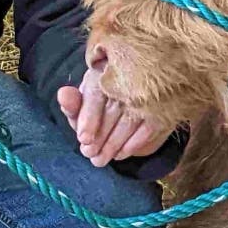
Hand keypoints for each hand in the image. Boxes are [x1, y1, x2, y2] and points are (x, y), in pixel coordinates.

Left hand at [57, 65, 172, 167]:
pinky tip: (121, 153)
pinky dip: (133, 143)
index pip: (98, 92)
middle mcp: (130, 74)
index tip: (83, 139)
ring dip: (114, 144)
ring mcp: (150, 90)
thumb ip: (74, 102)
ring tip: (100, 159)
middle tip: (89, 154)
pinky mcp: (165, 107)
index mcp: (107, 67)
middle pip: (114, 109)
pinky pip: (149, 127)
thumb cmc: (104, 100)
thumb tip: (63, 95)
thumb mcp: (86, 100)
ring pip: (131, 120)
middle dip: (100, 136)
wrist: (139, 95)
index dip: (89, 117)